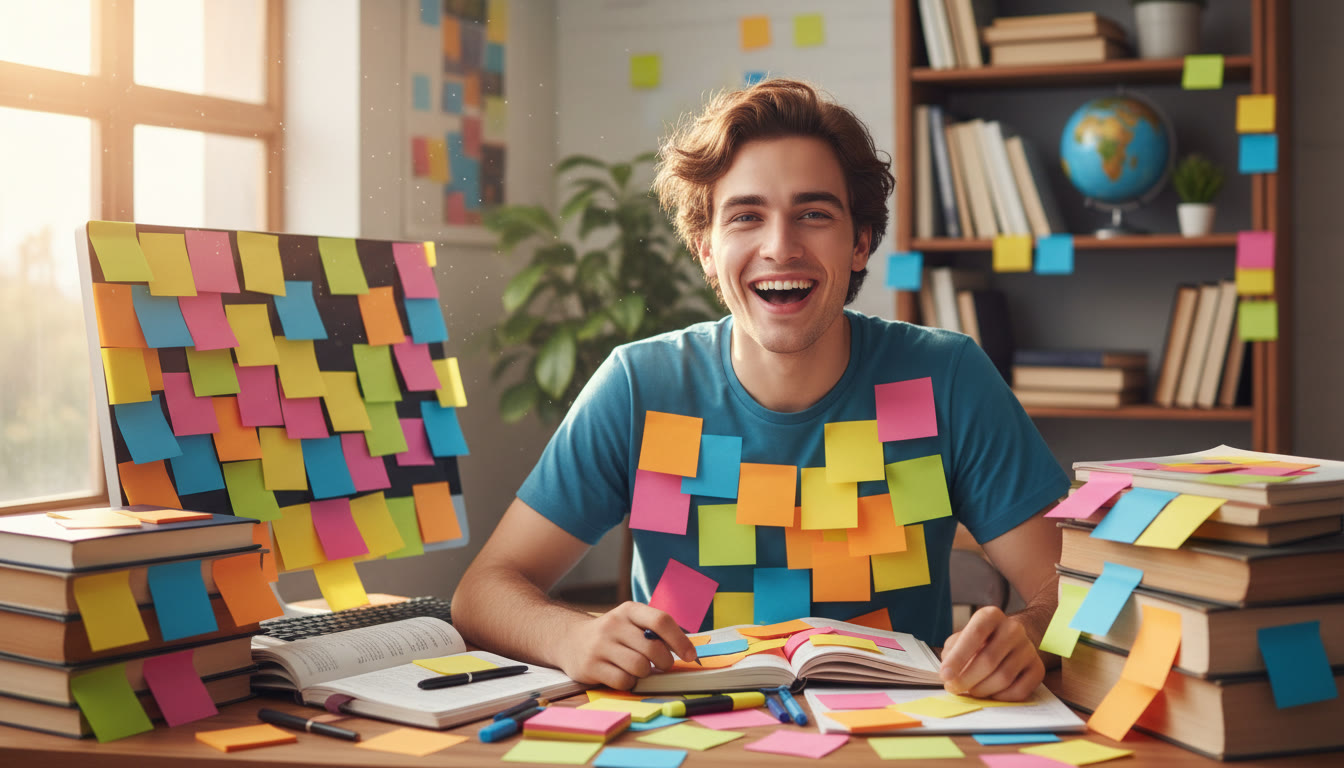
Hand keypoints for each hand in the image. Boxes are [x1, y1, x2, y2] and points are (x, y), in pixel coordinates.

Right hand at [553, 602, 698, 689]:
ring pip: (639, 667)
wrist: (569, 640)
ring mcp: (600, 645)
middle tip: (662, 665)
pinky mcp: (590, 666)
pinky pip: (623, 681)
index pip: (661, 620)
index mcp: (629, 610)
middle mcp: (613, 624)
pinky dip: (629, 683)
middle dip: (664, 662)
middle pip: (653, 648)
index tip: (690, 656)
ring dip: (645, 673)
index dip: (680, 640)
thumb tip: (687, 651)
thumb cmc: (612, 634)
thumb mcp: (631, 623)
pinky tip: (623, 675)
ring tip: (638, 669)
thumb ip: (654, 632)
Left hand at [938, 606, 1042, 700]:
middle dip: (967, 679)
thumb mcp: (962, 638)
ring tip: (971, 690)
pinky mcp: (1038, 668)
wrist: (1012, 641)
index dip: (958, 657)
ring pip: (1003, 677)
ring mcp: (1028, 649)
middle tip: (953, 688)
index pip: (975, 633)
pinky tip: (991, 693)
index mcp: (991, 616)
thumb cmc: (980, 642)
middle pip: (989, 659)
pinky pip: (1020, 690)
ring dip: (982, 690)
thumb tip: (948, 674)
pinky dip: (1001, 697)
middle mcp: (1013, 629)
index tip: (945, 674)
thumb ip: (952, 652)